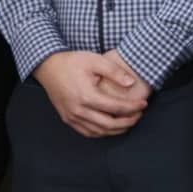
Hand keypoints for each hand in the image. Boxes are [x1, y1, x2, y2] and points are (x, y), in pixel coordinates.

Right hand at [32, 50, 146, 137]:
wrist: (48, 67)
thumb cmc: (73, 62)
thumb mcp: (96, 60)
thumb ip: (115, 72)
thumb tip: (131, 83)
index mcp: (86, 96)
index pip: (115, 107)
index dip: (132, 108)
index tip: (144, 104)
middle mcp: (78, 110)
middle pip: (108, 124)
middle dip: (128, 122)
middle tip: (140, 115)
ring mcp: (71, 117)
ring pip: (98, 131)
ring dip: (116, 130)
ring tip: (130, 121)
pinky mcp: (67, 118)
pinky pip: (87, 132)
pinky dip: (102, 132)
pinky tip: (112, 127)